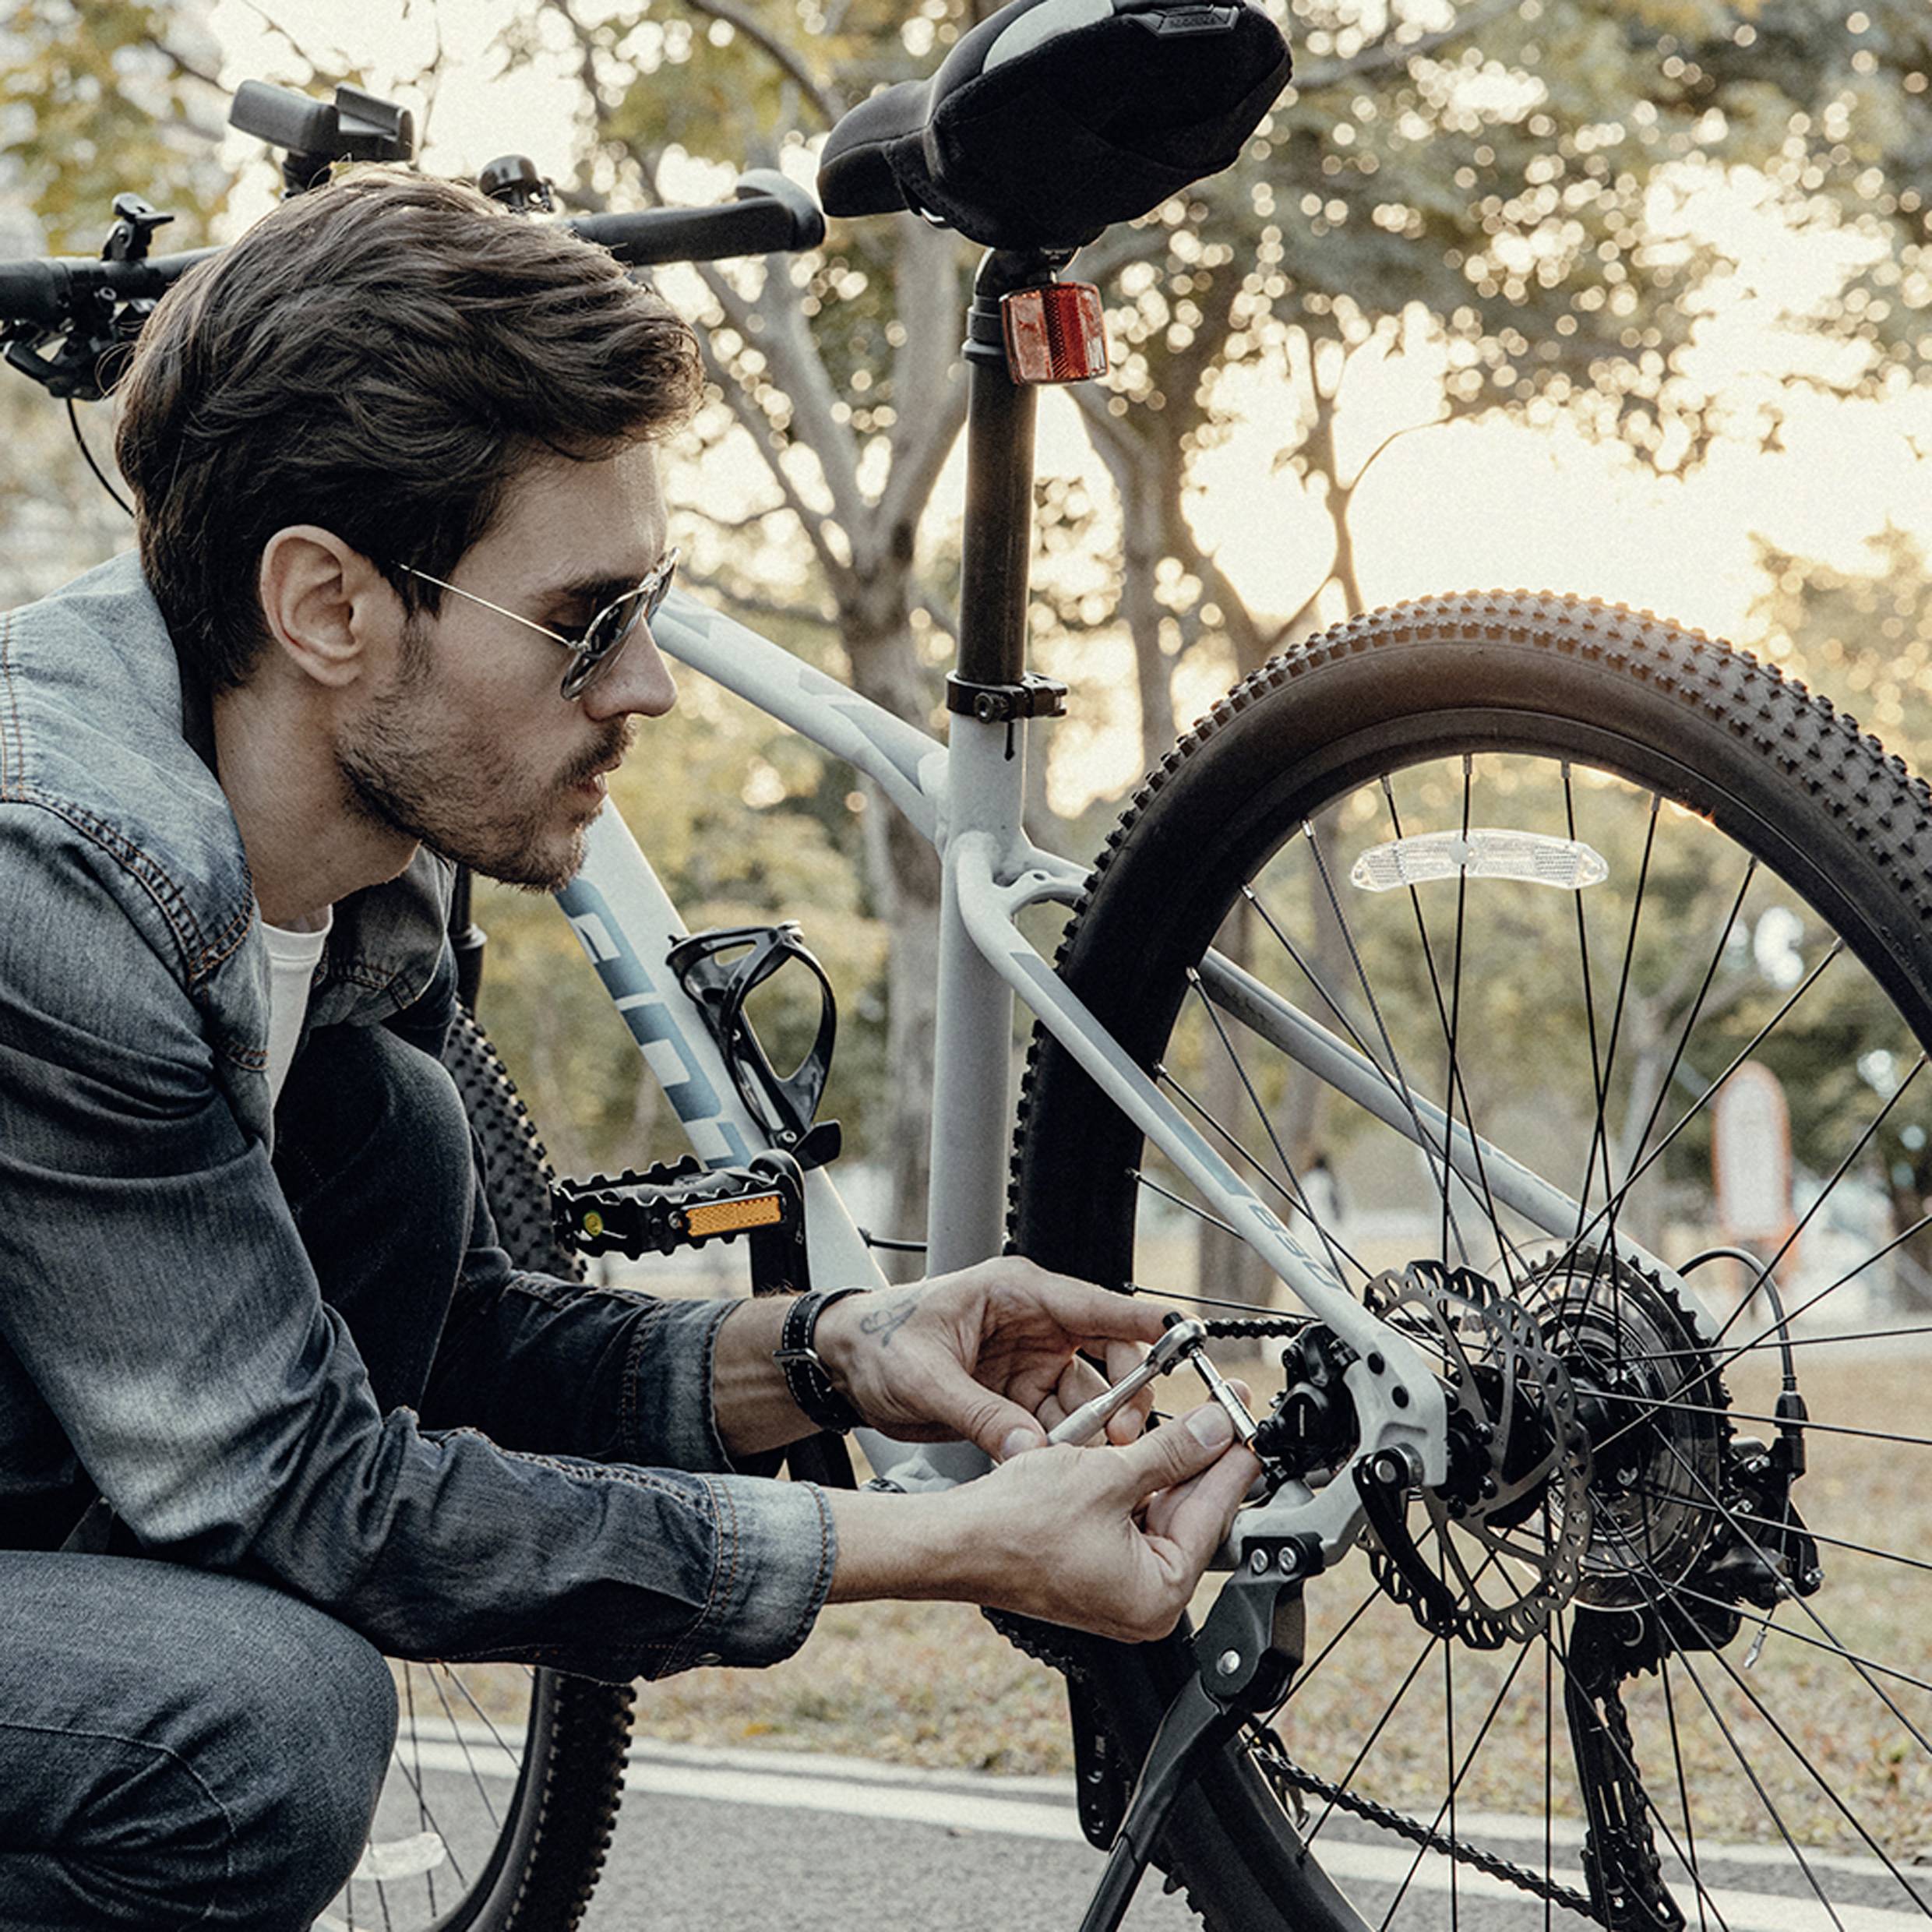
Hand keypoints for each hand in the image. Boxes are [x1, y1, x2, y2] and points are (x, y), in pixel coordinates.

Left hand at [813, 1258, 1169, 1460]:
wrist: (842, 1364)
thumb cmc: (876, 1342)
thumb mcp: (924, 1378)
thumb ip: (980, 1415)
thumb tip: (1027, 1451)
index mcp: (1015, 1293)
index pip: (1095, 1305)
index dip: (1143, 1325)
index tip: (1183, 1340)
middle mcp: (1032, 1324)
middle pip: (1107, 1357)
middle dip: (1125, 1398)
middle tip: (1125, 1438)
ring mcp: (1029, 1361)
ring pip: (1089, 1398)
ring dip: (1095, 1433)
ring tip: (1094, 1463)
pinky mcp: (1019, 1395)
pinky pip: (1060, 1423)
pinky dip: (1067, 1447)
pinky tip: (1065, 1468)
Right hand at [826, 1400, 1261, 1643]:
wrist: (953, 1543)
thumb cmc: (1014, 1528)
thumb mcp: (1107, 1475)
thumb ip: (1171, 1451)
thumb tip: (1217, 1428)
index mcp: (1158, 1596)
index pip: (1212, 1514)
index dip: (1231, 1459)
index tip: (1247, 1423)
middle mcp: (1144, 1602)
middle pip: (1189, 1514)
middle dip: (1200, 1458)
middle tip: (1221, 1409)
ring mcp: (1117, 1589)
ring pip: (1158, 1513)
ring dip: (1164, 1465)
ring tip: (1183, 1420)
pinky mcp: (1093, 1570)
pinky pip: (1129, 1521)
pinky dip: (1134, 1484)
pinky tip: (1140, 1446)